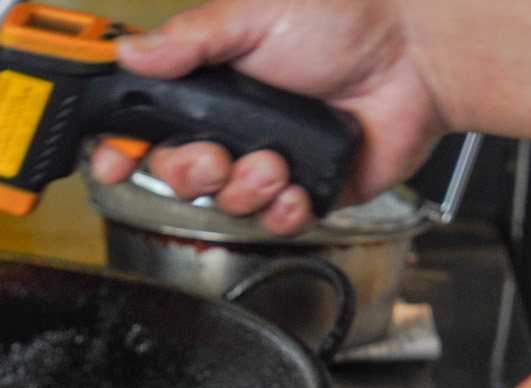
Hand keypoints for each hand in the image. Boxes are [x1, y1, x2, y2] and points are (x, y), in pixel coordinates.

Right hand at [89, 0, 450, 235]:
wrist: (416, 58)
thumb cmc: (347, 21)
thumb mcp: (253, 16)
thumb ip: (188, 40)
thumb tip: (130, 52)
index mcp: (213, 83)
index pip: (149, 122)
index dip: (123, 146)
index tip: (115, 157)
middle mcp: (236, 126)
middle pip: (176, 174)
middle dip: (190, 173)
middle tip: (216, 157)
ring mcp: (268, 162)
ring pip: (224, 204)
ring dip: (244, 189)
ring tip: (275, 162)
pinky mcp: (304, 192)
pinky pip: (273, 223)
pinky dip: (282, 210)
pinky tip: (297, 184)